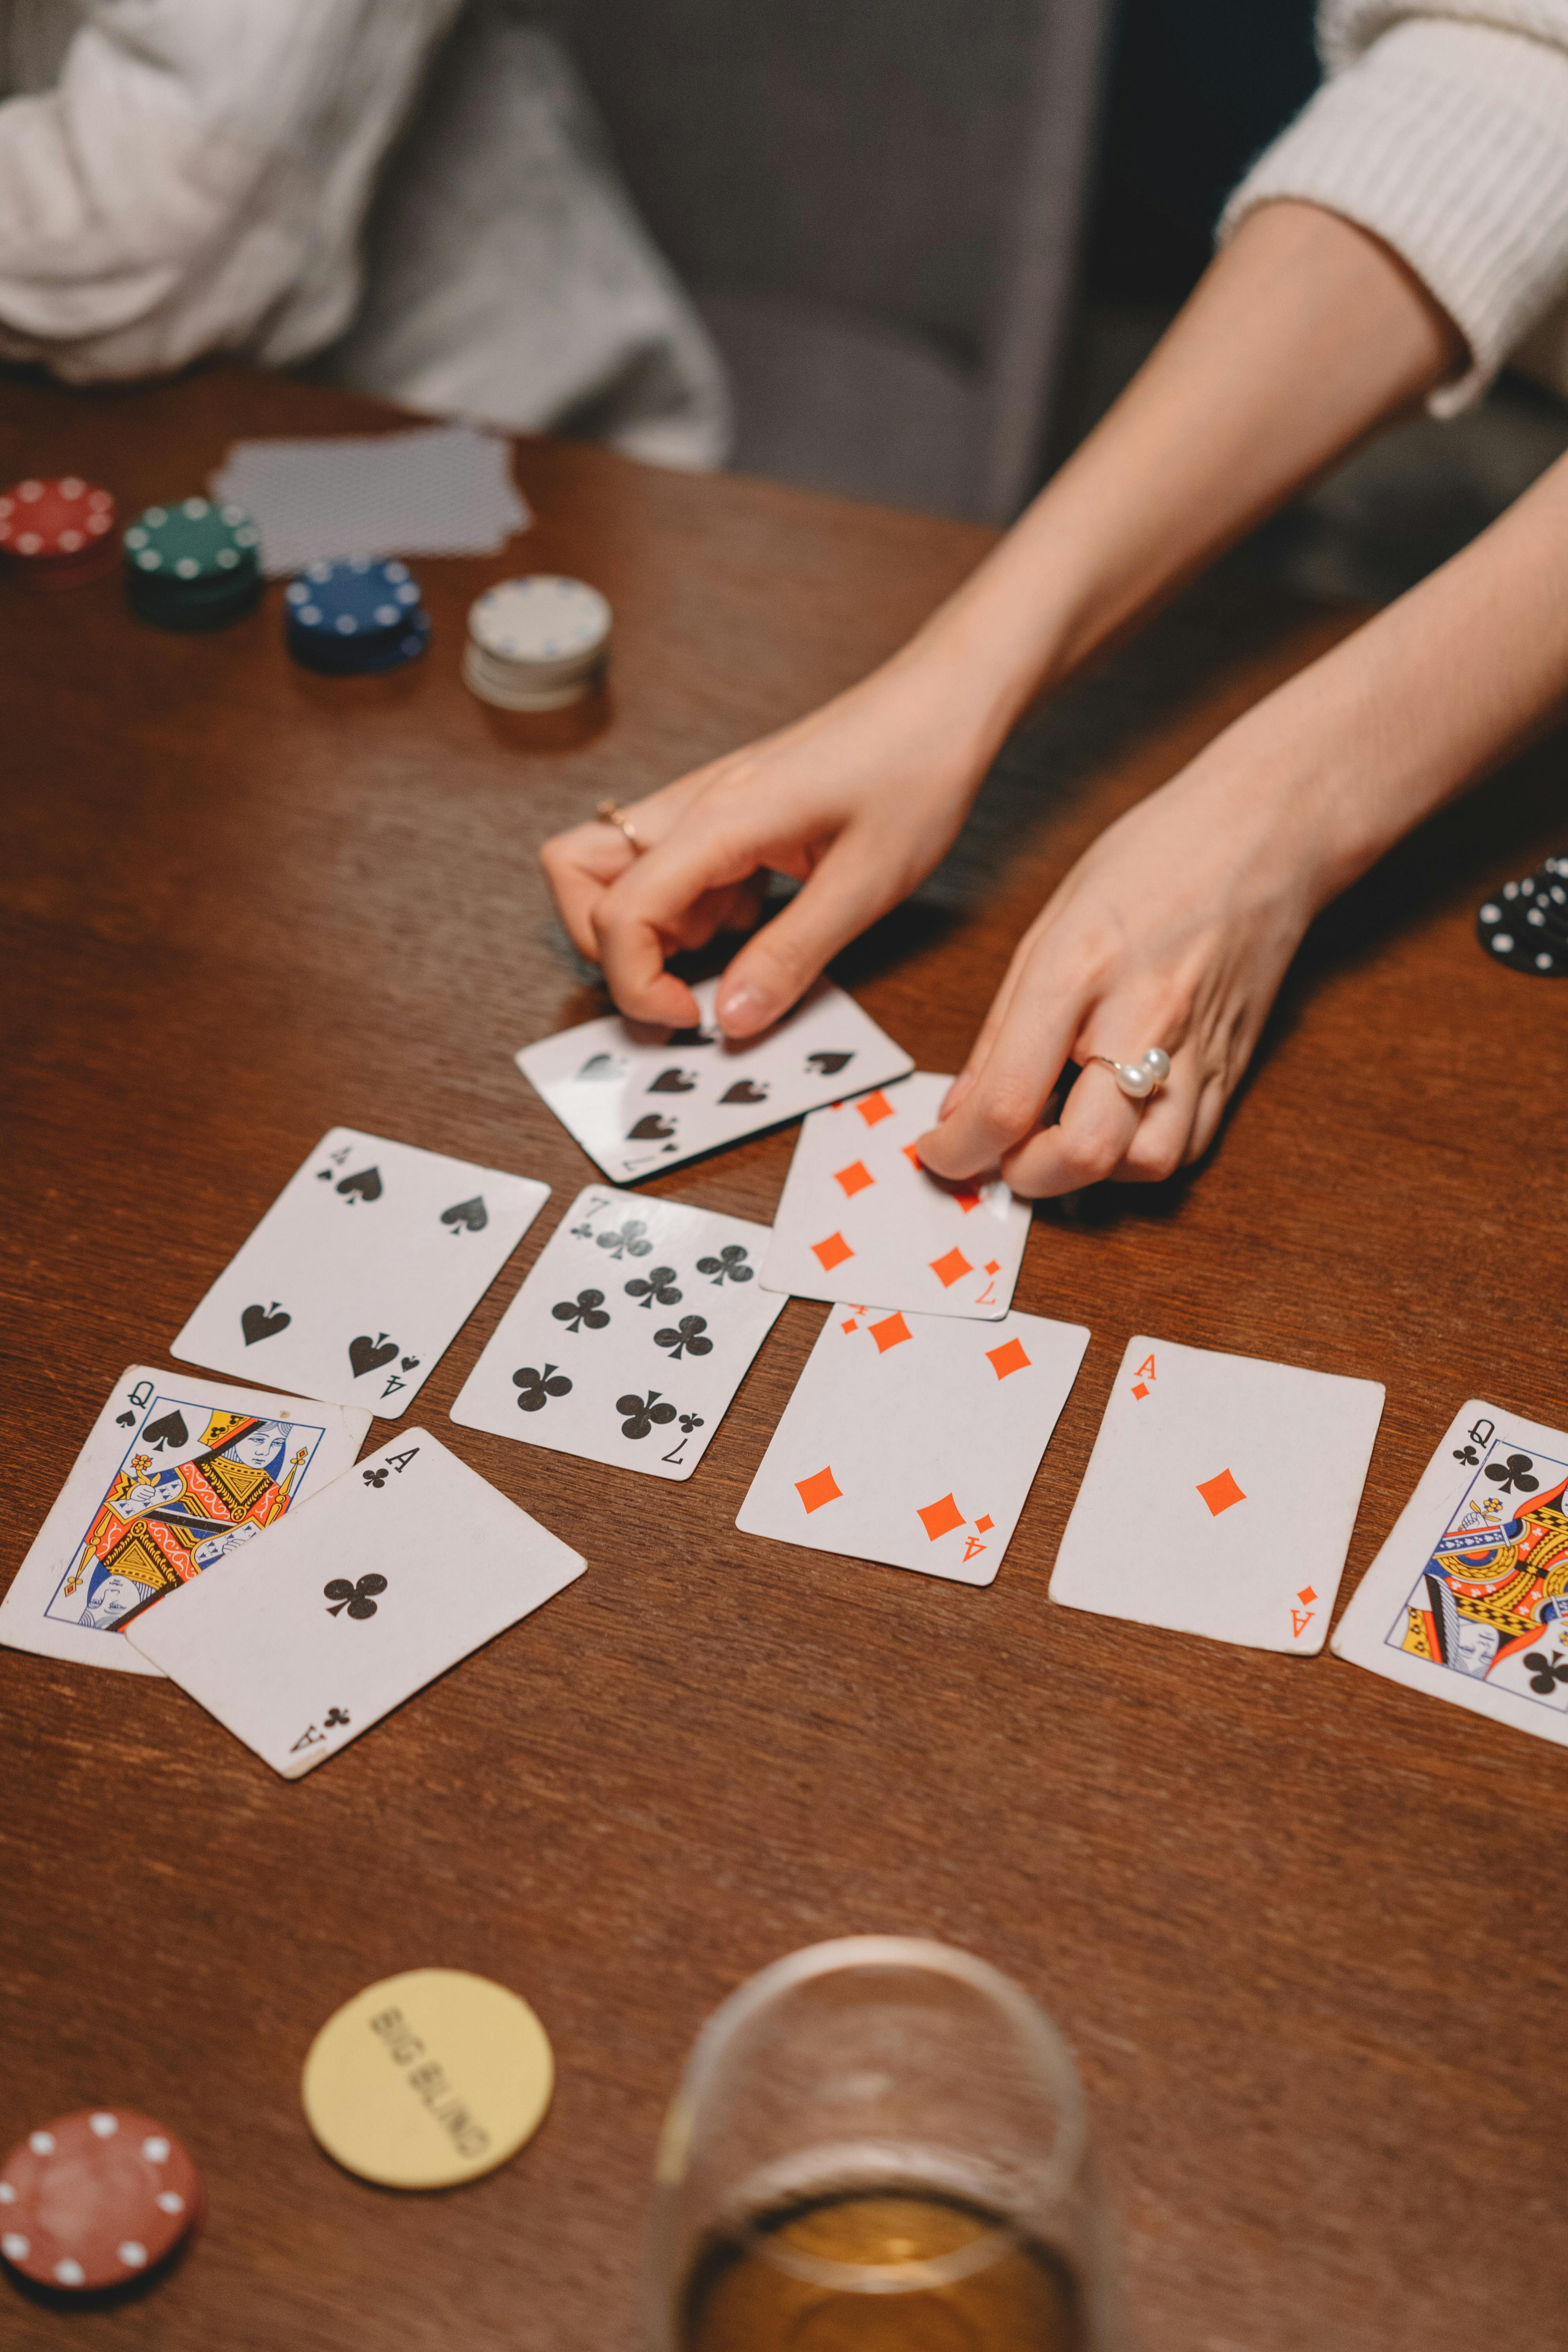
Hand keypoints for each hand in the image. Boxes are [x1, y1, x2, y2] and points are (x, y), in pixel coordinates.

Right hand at [539, 651, 995, 1032]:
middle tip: (683, 986)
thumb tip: (729, 1020)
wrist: (942, 701)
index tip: (692, 1016)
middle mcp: (694, 805)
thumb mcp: (866, 884)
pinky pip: (670, 868)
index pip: (617, 910)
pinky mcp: (724, 814)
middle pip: (577, 874)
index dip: (636, 981)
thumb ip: (792, 956)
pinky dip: (691, 909)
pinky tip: (754, 917)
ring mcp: (703, 805)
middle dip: (612, 947)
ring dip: (652, 928)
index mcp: (721, 819)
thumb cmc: (916, 771)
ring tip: (732, 948)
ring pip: (615, 870)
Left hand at [917, 741, 1327, 1197]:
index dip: (961, 1149)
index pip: (1009, 1099)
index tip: (941, 1153)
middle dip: (1024, 1177)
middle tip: (1000, 1156)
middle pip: (1081, 1153)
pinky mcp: (1233, 1066)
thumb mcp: (1048, 926)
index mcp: (1078, 968)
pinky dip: (1140, 1156)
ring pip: (1143, 1165)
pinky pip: (1187, 1146)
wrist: (1265, 832)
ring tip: (1061, 1134)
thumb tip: (961, 1109)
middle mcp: (1143, 1016)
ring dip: (1091, 1174)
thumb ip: (1002, 1029)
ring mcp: (1199, 1047)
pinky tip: (1115, 1123)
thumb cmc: (1154, 861)